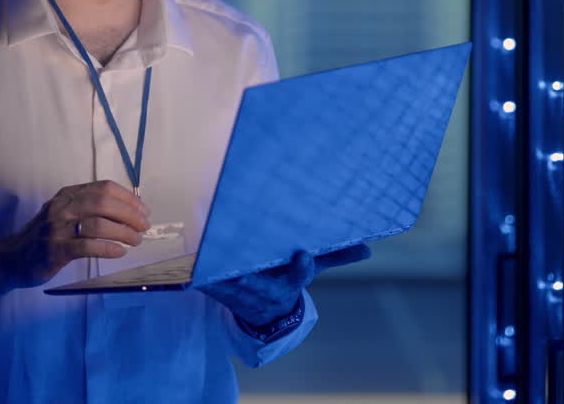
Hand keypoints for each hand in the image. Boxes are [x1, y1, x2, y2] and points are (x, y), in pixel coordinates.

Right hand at [0, 181, 149, 317]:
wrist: (12, 258)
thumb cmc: (46, 236)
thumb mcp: (65, 213)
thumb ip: (90, 208)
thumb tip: (129, 210)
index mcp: (68, 194)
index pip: (104, 188)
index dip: (128, 198)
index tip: (144, 210)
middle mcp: (62, 207)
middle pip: (104, 203)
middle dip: (130, 214)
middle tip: (144, 226)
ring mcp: (57, 228)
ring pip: (98, 224)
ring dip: (123, 232)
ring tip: (136, 240)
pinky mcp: (55, 250)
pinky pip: (87, 246)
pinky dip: (108, 248)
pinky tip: (119, 251)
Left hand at [200, 244, 370, 327]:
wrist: (264, 313)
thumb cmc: (288, 280)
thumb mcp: (314, 268)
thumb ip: (336, 256)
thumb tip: (367, 249)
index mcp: (291, 282)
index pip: (301, 274)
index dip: (303, 267)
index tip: (304, 256)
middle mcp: (268, 289)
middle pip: (260, 279)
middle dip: (253, 271)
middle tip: (246, 259)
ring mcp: (242, 293)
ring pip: (232, 283)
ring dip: (222, 273)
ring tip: (214, 257)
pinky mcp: (220, 292)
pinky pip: (211, 283)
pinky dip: (203, 275)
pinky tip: (196, 263)